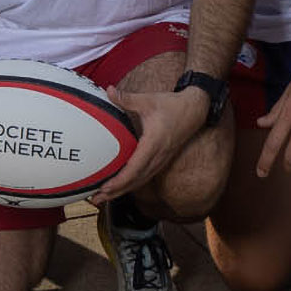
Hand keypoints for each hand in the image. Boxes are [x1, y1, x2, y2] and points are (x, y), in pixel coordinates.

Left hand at [92, 84, 208, 203]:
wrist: (195, 110)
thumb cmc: (172, 105)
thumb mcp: (148, 100)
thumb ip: (127, 98)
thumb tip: (109, 91)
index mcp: (153, 144)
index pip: (134, 169)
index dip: (119, 181)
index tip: (105, 188)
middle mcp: (157, 157)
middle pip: (134, 181)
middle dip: (115, 192)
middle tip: (96, 199)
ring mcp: (160, 160)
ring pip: (139, 182)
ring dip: (122, 191)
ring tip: (104, 197)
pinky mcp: (160, 160)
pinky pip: (144, 176)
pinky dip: (131, 184)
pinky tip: (120, 186)